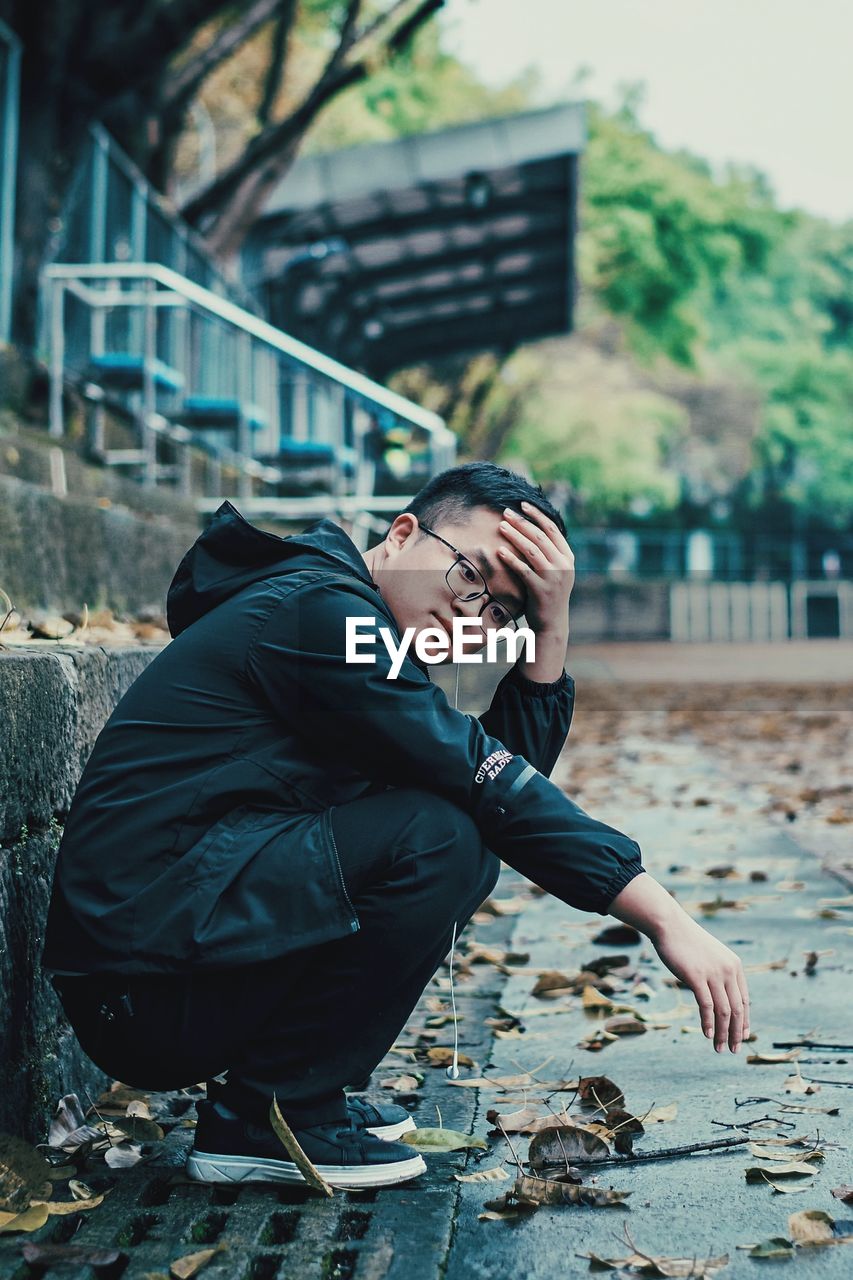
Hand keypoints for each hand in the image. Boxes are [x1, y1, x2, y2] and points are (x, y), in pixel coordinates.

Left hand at [497, 502, 574, 636]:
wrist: (552, 623)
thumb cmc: (549, 594)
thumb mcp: (557, 571)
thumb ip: (551, 553)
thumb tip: (534, 529)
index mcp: (568, 557)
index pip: (552, 529)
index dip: (537, 515)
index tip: (523, 505)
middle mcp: (563, 565)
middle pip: (540, 536)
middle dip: (522, 522)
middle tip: (506, 512)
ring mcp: (553, 577)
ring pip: (532, 550)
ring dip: (515, 536)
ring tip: (501, 527)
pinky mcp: (541, 589)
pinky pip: (523, 570)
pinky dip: (511, 559)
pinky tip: (499, 551)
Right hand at [651, 914, 750, 1052]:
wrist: (669, 925)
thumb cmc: (686, 941)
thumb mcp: (709, 956)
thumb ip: (717, 974)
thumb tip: (718, 996)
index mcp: (734, 966)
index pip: (744, 1000)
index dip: (745, 1021)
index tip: (743, 1037)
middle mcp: (728, 970)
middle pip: (736, 1009)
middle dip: (737, 1033)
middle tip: (734, 1050)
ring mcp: (713, 973)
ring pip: (723, 1011)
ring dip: (723, 1033)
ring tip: (720, 1048)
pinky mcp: (696, 976)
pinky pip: (706, 1006)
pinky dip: (708, 1023)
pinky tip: (707, 1035)